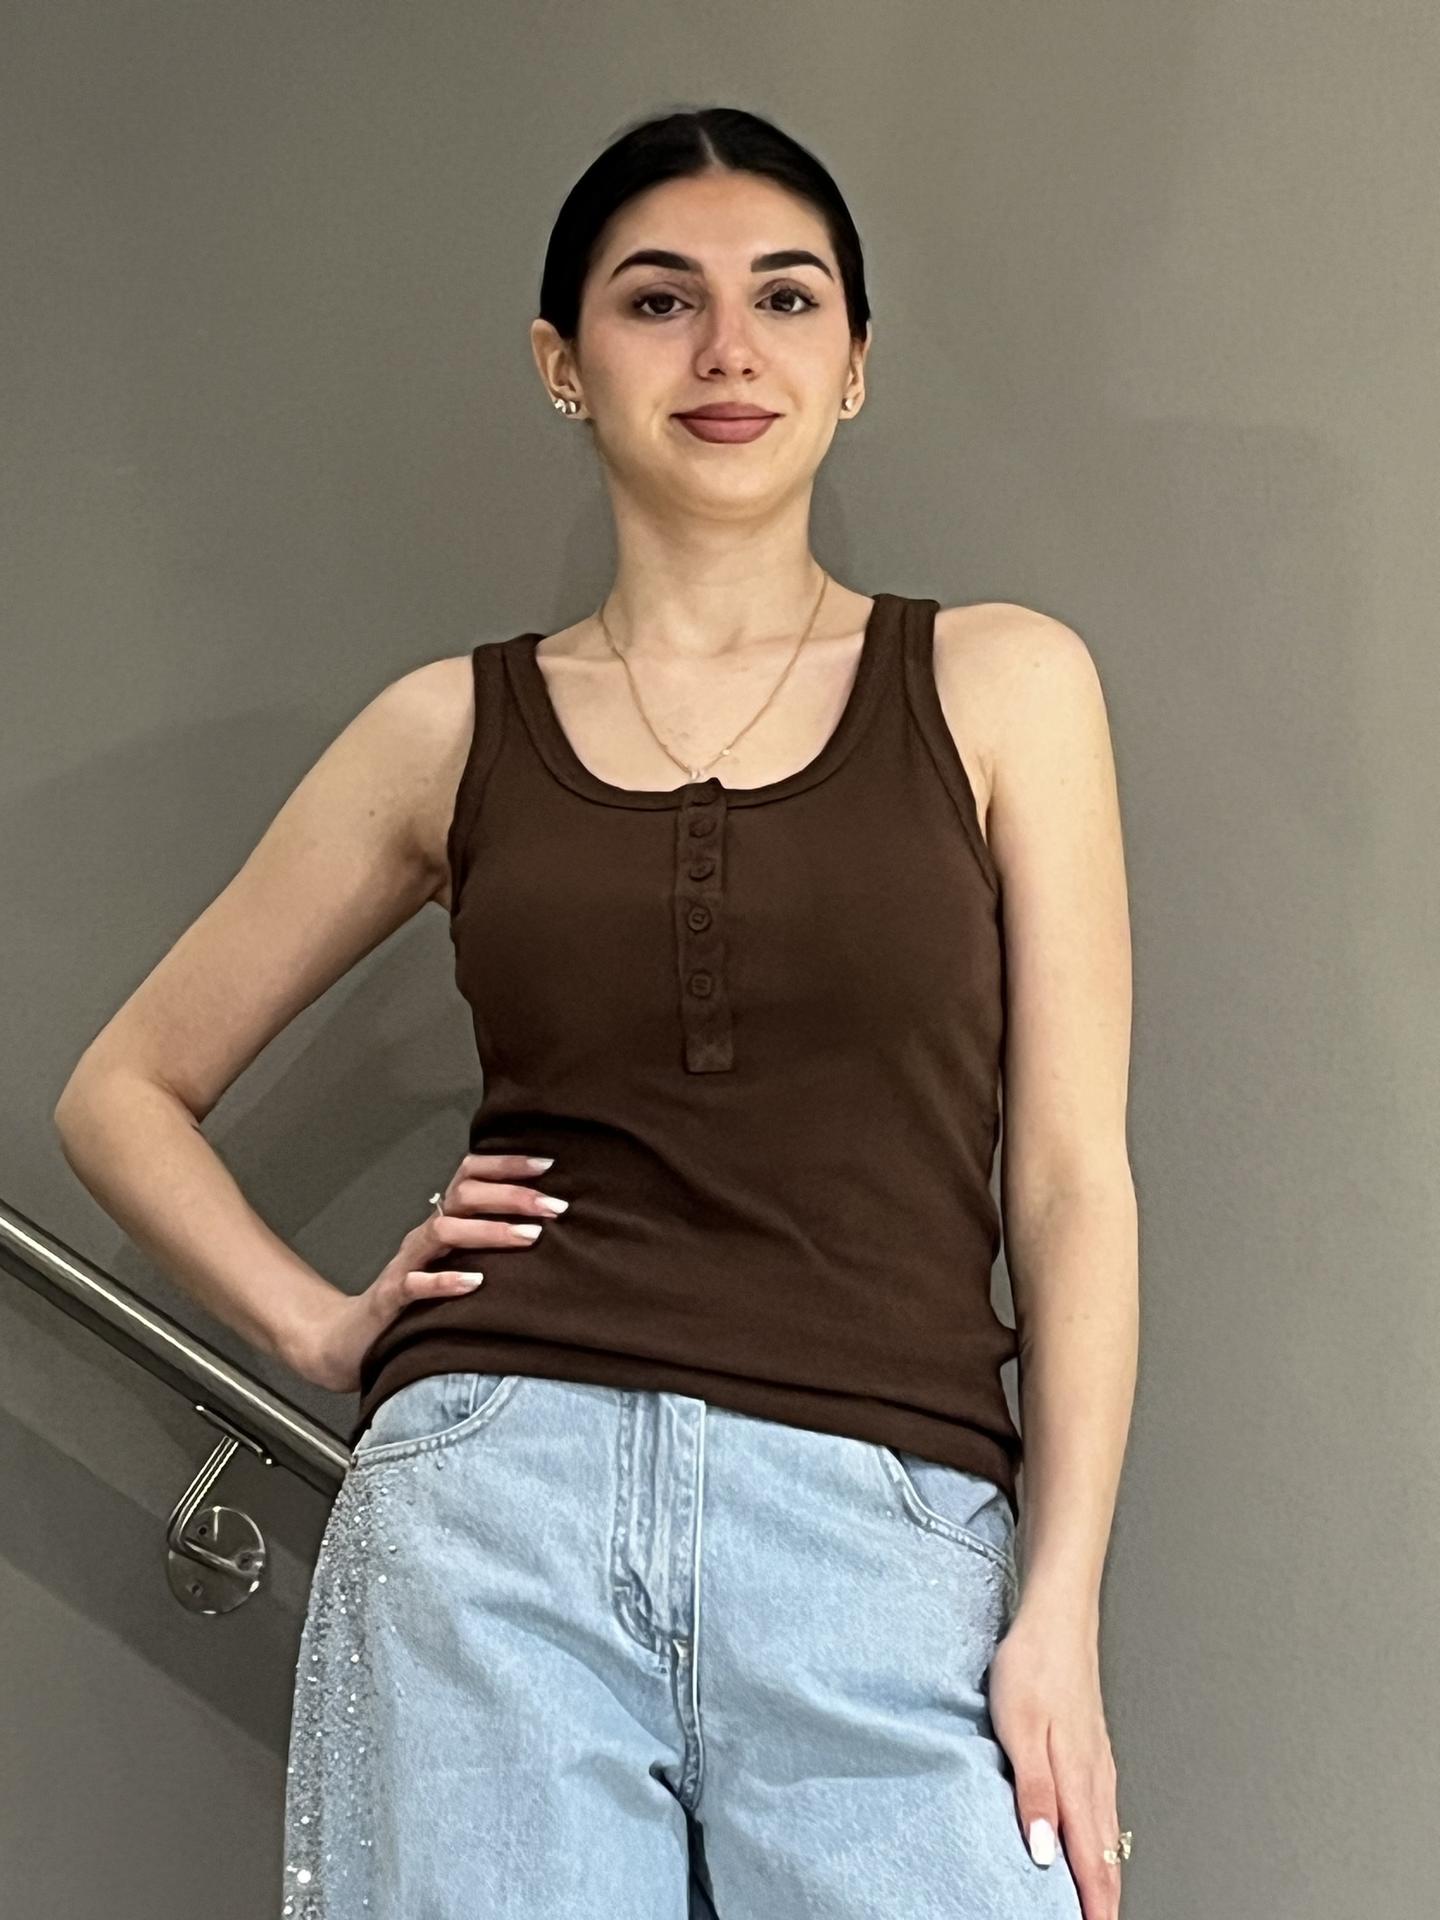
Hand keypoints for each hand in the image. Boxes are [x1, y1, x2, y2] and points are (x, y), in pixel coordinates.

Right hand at [287, 1152, 565, 1393]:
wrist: (351, 1339)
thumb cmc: (415, 1301)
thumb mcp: (456, 1265)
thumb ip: (490, 1245)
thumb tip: (547, 1229)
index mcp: (443, 1223)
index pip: (470, 1176)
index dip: (506, 1165)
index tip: (548, 1164)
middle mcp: (424, 1237)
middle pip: (463, 1196)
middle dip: (512, 1195)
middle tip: (553, 1204)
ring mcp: (406, 1265)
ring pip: (443, 1232)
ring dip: (489, 1231)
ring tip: (529, 1236)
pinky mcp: (390, 1299)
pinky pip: (414, 1284)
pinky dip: (444, 1281)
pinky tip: (475, 1283)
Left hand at [987, 1606, 1123, 1918]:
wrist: (1058, 1614)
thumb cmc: (1034, 1663)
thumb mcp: (1019, 1727)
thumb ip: (1034, 1793)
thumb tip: (1045, 1854)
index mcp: (1077, 1778)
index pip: (1090, 1860)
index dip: (1093, 1905)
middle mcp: (1095, 1775)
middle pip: (1106, 1854)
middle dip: (1105, 1898)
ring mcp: (1098, 1760)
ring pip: (1108, 1833)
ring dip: (1106, 1873)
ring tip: (1099, 1903)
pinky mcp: (1092, 1745)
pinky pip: (1104, 1807)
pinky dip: (1104, 1841)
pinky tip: (1096, 1842)